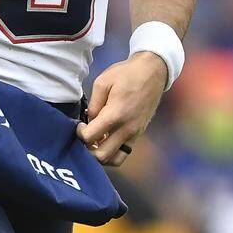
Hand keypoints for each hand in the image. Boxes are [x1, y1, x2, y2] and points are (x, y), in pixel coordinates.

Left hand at [75, 51, 167, 166]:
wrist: (153, 72)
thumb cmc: (126, 74)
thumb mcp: (103, 82)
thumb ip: (93, 104)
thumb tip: (89, 121)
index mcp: (115, 115)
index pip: (90, 137)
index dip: (80, 133)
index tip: (80, 124)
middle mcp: (126, 129)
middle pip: (101, 156)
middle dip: (88, 149)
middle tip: (85, 136)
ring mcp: (135, 134)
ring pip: (114, 160)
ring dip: (101, 155)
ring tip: (95, 141)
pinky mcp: (139, 134)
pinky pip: (124, 153)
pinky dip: (112, 152)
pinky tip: (106, 140)